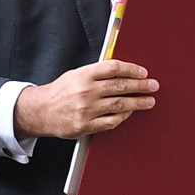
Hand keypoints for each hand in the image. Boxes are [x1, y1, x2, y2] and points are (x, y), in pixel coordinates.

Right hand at [14, 60, 157, 139]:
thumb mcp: (75, 74)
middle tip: (153, 86)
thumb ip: (96, 73)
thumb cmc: (60, 92)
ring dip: (138, 102)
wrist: (41, 111)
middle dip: (141, 86)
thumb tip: (121, 72)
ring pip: (120, 104)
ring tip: (149, 101)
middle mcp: (86, 92)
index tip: (143, 72)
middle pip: (120, 86)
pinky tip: (130, 112)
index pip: (114, 68)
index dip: (132, 69)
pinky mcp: (86, 125)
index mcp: (83, 75)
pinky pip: (112, 121)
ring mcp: (87, 110)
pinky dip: (124, 116)